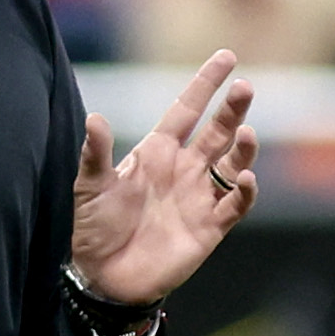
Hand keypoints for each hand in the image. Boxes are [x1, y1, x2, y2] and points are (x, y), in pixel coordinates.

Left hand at [70, 49, 258, 304]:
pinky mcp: (210, 227)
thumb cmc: (94, 227)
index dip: (206, 84)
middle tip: (244, 86)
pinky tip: (243, 177)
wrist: (104, 278)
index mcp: (157, 151)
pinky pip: (235, 204)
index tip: (227, 58)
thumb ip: (96, 154)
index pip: (187, 109)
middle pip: (217, 130)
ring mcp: (199, 196)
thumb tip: (96, 118)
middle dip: (232, 108)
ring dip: (242, 148)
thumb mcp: (90, 187)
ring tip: (245, 133)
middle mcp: (184, 168)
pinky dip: (244, 191)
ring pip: (232, 163)